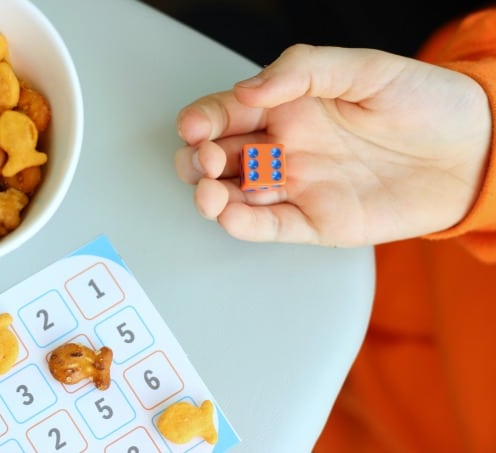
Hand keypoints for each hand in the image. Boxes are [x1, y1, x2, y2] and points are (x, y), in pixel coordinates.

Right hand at [175, 45, 490, 245]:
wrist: (471, 152)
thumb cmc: (424, 103)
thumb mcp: (365, 68)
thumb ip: (303, 71)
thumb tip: (249, 89)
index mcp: (289, 107)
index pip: (227, 113)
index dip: (202, 120)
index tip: (194, 127)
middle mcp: (285, 148)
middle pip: (220, 157)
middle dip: (199, 161)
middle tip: (208, 160)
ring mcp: (298, 186)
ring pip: (236, 194)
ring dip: (213, 195)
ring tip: (211, 193)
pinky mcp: (316, 222)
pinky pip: (271, 226)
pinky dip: (245, 224)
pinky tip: (231, 215)